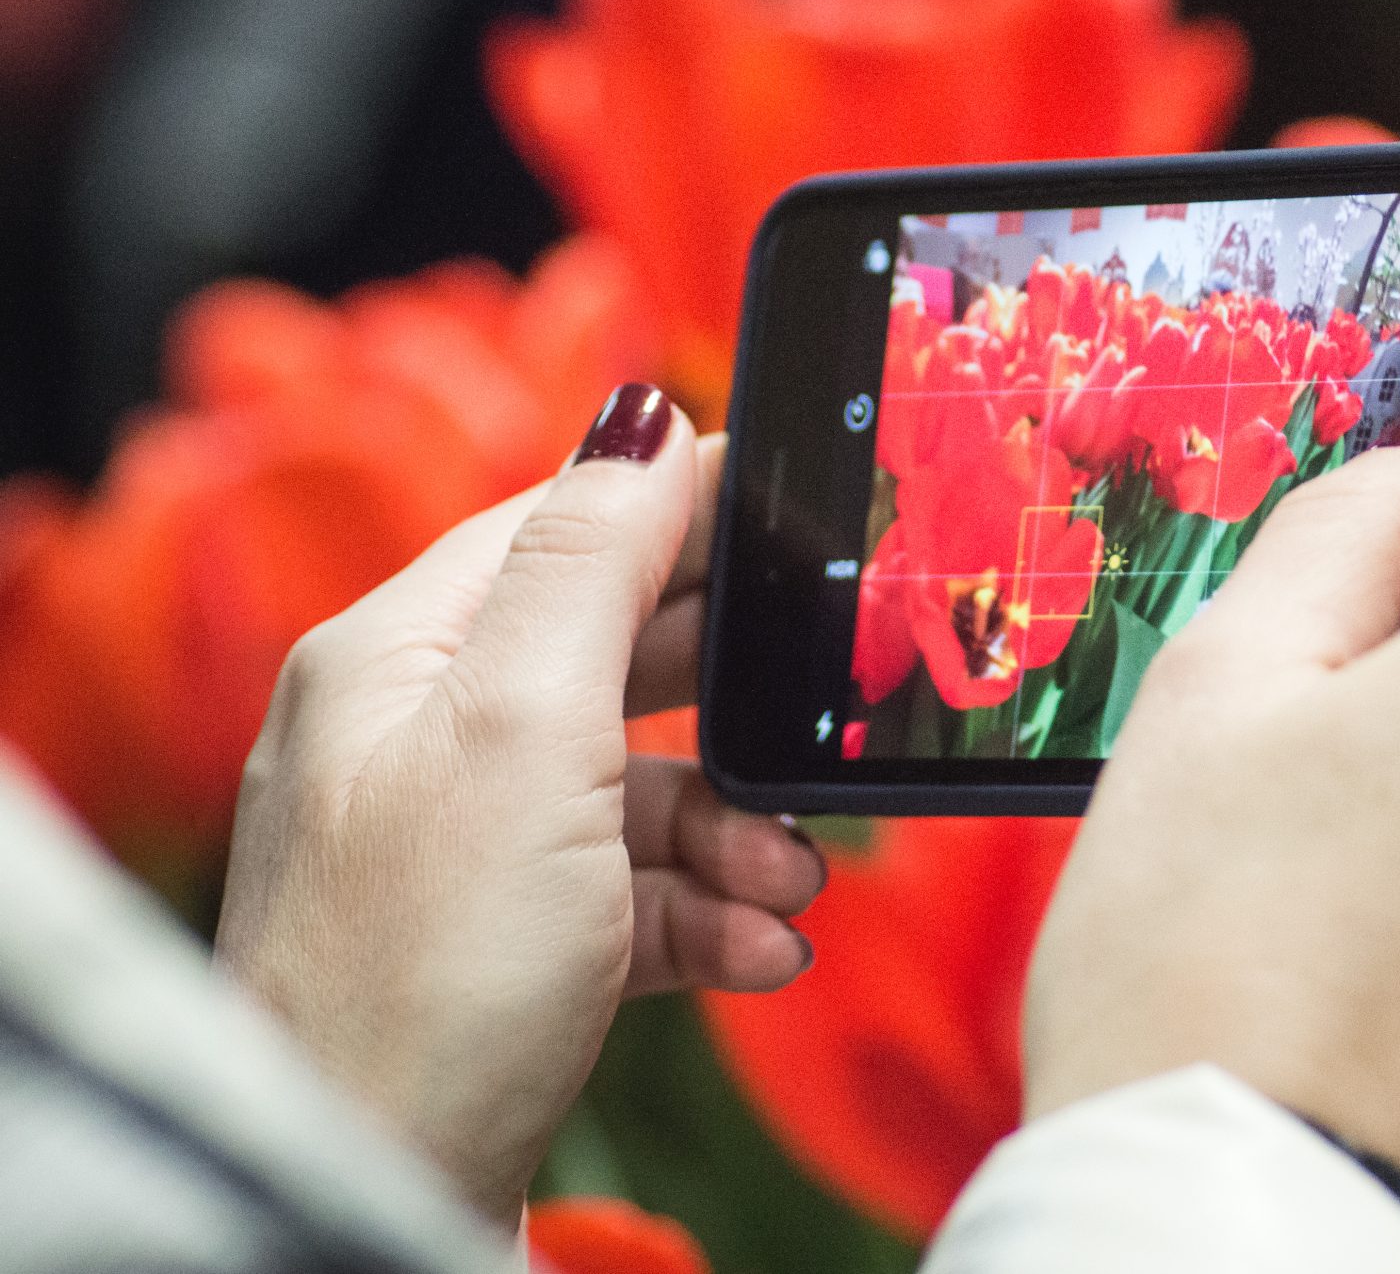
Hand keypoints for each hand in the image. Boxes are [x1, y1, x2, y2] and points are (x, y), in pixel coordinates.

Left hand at [213, 385, 827, 1226]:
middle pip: (616, 661)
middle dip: (735, 704)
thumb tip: (640, 415)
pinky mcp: (504, 950)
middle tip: (828, 712)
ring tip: (790, 884)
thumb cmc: (421, 971)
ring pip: (642, 791)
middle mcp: (420, 742)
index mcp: (400, 658)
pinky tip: (761, 949)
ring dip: (739, 831)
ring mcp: (461, 852)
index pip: (561, 528)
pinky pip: (633, 895)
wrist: (361, 1193)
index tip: (801, 500)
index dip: (683, 508)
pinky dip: (709, 914)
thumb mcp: (524, 730)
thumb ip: (590, 563)